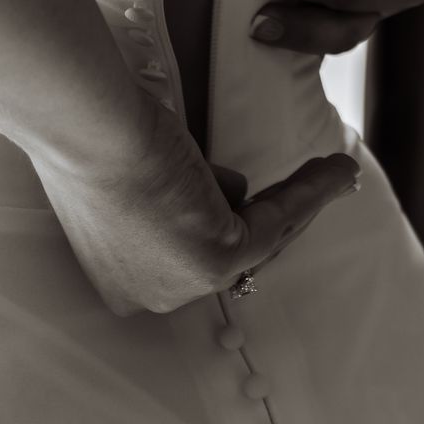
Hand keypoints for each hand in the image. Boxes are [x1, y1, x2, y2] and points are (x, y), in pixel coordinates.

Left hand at [35, 96, 359, 319]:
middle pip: (227, 254)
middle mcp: (151, 296)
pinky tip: (337, 171)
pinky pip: (275, 221)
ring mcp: (182, 283)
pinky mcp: (213, 258)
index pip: (188, 257)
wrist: (85, 127)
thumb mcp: (134, 178)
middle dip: (271, 216)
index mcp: (122, 283)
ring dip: (300, 202)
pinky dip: (310, 193)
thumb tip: (227, 191)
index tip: (254, 199)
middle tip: (306, 189)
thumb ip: (174, 197)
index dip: (226, 222)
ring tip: (333, 172)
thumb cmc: (90, 137)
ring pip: (256, 238)